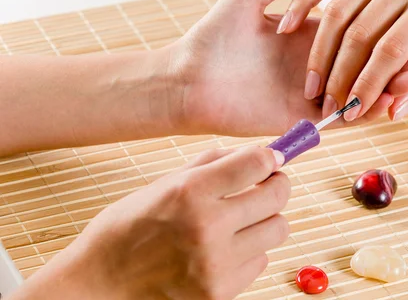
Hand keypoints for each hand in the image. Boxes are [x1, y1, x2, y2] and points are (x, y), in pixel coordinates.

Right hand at [11, 147, 288, 299]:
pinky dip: (249, 252)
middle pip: (278, 196)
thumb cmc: (125, 231)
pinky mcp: (221, 292)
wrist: (98, 286)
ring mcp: (216, 264)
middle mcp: (208, 227)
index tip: (270, 160)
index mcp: (190, 192)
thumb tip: (256, 153)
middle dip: (275, 186)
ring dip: (265, 220)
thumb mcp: (161, 185)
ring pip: (278, 230)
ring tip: (241, 221)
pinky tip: (224, 249)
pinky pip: (260, 262)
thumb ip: (210, 165)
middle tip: (263, 187)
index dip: (270, 158)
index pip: (258, 163)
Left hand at [164, 0, 407, 136]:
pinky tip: (397, 103)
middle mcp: (316, 64)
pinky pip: (343, 118)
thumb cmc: (213, 37)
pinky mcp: (302, 118)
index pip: (359, 31)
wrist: (188, 79)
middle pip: (368, 62)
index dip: (388, 27)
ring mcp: (312, 93)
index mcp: (306, 35)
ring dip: (395, 86)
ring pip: (363, 90)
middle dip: (403, 60)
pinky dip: (371, 112)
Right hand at [279, 0, 407, 120]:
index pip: (390, 51)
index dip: (368, 85)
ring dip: (320, 54)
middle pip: (359, 35)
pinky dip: (301, 3)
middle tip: (328, 107)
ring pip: (336, 13)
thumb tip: (393, 112)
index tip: (353, 112)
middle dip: (340, 77)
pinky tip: (286, 26)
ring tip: (311, 87)